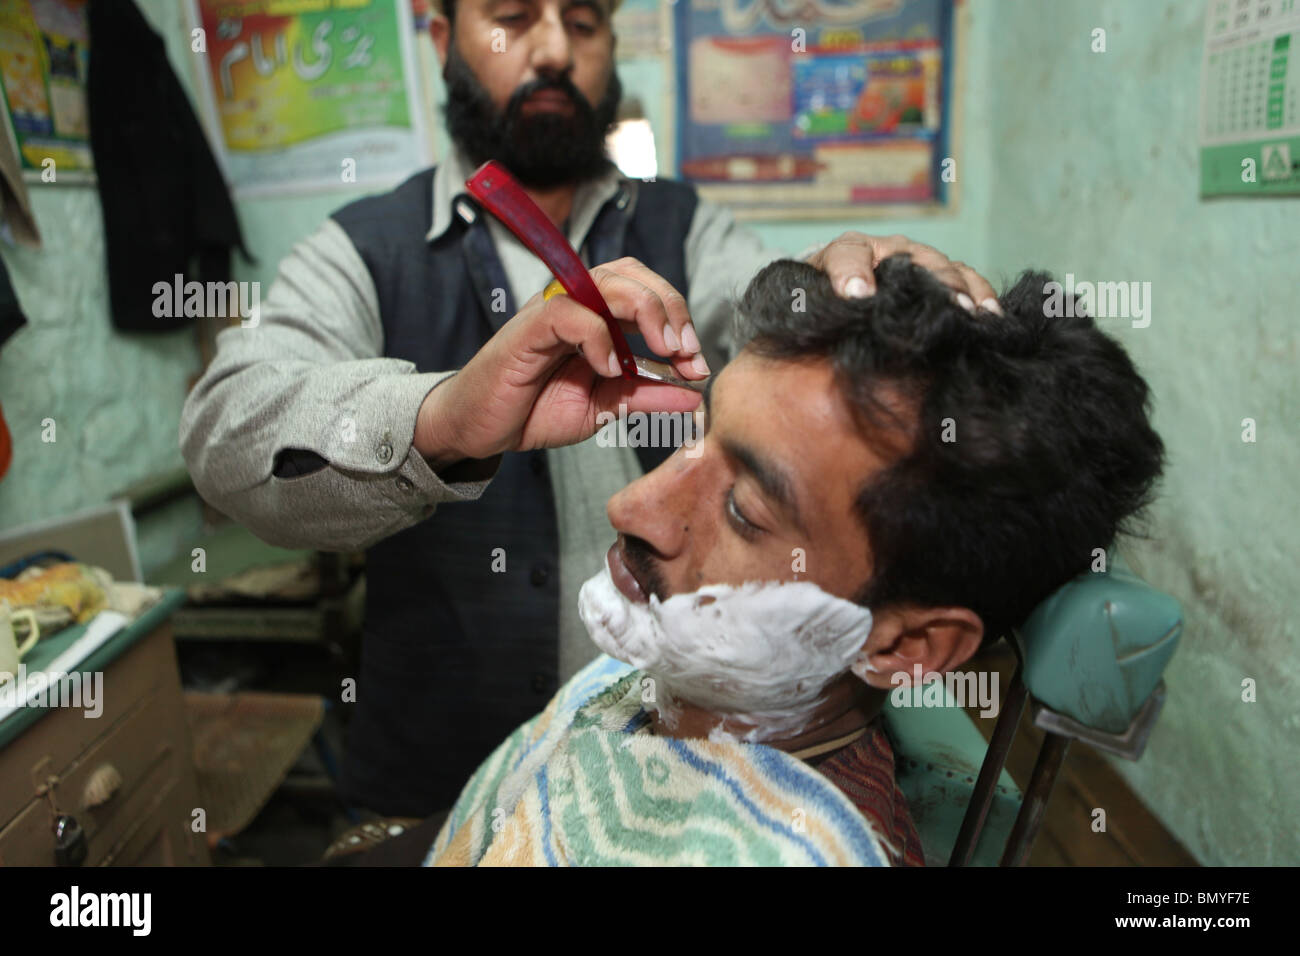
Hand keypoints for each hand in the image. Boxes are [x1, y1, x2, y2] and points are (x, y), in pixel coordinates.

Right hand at [414, 257, 705, 467]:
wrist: (481, 428)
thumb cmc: (535, 409)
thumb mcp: (604, 408)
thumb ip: (647, 396)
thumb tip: (694, 393)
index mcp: (596, 315)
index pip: (645, 287)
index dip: (678, 316)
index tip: (696, 362)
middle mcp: (576, 304)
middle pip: (631, 274)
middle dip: (670, 307)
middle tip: (687, 353)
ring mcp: (551, 312)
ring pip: (605, 281)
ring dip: (646, 311)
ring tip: (665, 351)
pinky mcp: (528, 330)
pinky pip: (569, 314)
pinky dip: (599, 338)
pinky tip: (612, 369)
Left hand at [805, 232, 1001, 313]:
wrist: (841, 295)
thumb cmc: (824, 302)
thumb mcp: (811, 304)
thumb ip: (816, 309)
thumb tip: (835, 317)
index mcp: (848, 252)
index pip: (847, 254)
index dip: (852, 273)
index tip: (857, 295)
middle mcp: (889, 251)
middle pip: (915, 260)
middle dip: (929, 283)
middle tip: (942, 306)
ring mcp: (920, 261)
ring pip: (947, 268)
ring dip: (961, 290)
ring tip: (972, 313)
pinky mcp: (941, 277)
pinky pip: (967, 280)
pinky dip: (981, 296)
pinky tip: (990, 317)